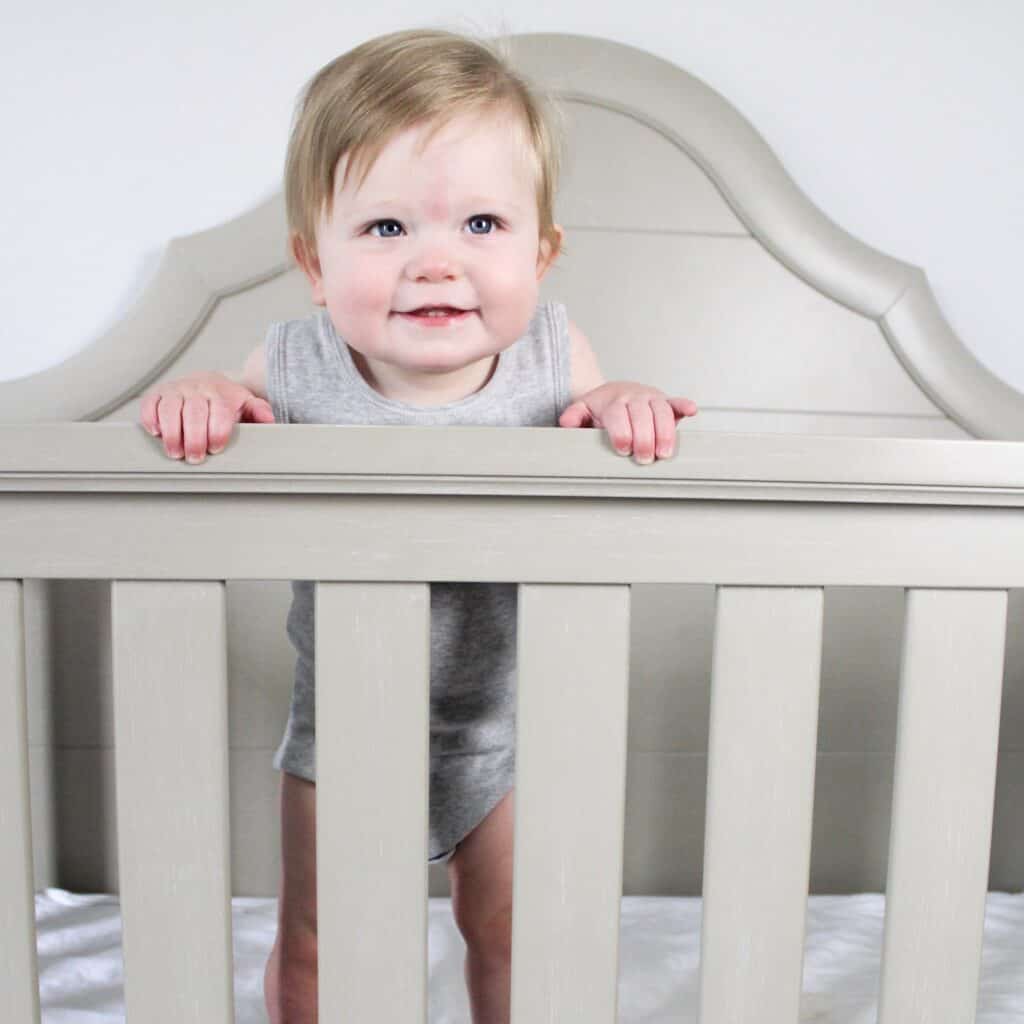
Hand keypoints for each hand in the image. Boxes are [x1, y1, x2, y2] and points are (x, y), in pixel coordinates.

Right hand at [139, 372, 274, 463]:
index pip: (219, 411)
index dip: (217, 431)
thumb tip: (270, 420)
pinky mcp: (158, 393)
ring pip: (170, 409)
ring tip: (175, 453)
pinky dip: (151, 419)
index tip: (216, 448)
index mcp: (220, 392)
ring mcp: (176, 389)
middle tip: (195, 458)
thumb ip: (259, 412)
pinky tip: (157, 433)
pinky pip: (150, 404)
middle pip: (193, 412)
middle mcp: (197, 388)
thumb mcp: (247, 404)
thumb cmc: (227, 400)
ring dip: (172, 433)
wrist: (208, 381)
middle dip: (194, 438)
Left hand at [558, 382, 697, 463]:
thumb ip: (574, 417)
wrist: (615, 393)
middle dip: (644, 437)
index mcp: (613, 400)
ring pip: (661, 411)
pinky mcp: (665, 402)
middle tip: (644, 458)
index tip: (623, 449)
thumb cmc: (600, 408)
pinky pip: (675, 402)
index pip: (618, 414)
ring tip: (664, 453)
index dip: (622, 432)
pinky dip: (684, 405)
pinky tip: (691, 411)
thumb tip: (566, 424)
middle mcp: (634, 397)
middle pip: (641, 414)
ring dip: (665, 432)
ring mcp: (651, 398)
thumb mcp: (583, 411)